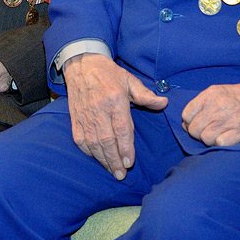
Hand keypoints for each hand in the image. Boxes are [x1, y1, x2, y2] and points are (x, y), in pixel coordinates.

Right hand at [64, 54, 167, 179]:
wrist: (81, 64)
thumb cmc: (108, 73)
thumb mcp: (129, 80)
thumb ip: (146, 95)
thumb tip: (164, 103)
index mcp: (115, 99)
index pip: (121, 128)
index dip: (126, 147)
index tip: (130, 162)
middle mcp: (99, 109)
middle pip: (107, 141)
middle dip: (114, 160)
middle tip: (121, 174)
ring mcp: (85, 116)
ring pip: (93, 143)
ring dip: (103, 160)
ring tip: (112, 171)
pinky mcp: (75, 119)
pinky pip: (80, 140)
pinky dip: (89, 152)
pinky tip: (97, 158)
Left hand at [181, 79, 239, 145]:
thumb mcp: (222, 92)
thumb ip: (204, 104)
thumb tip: (186, 122)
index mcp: (211, 94)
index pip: (186, 114)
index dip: (190, 123)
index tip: (198, 125)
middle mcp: (218, 105)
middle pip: (194, 129)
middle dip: (199, 134)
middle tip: (211, 132)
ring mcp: (229, 119)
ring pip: (205, 138)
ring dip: (210, 141)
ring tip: (221, 135)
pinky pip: (220, 143)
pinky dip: (222, 144)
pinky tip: (230, 138)